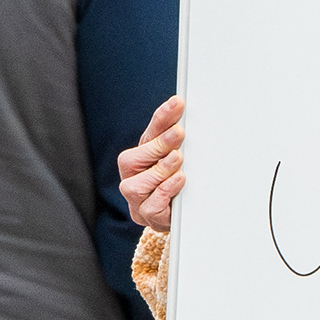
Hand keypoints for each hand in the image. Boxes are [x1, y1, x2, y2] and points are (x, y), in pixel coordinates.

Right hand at [119, 95, 184, 232]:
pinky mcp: (146, 215)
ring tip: (177, 158)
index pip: (149, 133)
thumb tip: (187, 111)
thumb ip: (177, 137)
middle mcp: (131, 176)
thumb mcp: (176, 156)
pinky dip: (165, 190)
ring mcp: (136, 198)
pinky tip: (178, 180)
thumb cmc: (172, 181)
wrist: (174, 214)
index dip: (162, 118)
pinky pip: (151, 204)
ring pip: (138, 184)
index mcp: (139, 155)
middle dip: (158, 144)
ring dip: (161, 169)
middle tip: (178, 133)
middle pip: (132, 160)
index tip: (177, 103)